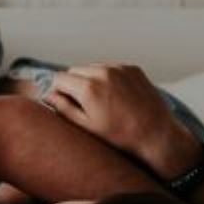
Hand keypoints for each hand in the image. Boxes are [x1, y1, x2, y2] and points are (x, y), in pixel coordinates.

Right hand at [42, 64, 197, 176]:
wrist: (156, 135)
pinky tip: (115, 97)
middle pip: (74, 70)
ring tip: (99, 102)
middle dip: (72, 84)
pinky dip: (107, 77)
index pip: (59, 78)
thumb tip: (48, 95)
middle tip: (80, 104)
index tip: (62, 103)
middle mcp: (103, 72)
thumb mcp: (86, 127)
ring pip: (92, 67)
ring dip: (90, 79)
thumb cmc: (120, 136)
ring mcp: (119, 68)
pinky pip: (111, 67)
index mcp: (88, 87)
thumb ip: (63, 108)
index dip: (56, 91)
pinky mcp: (132, 68)